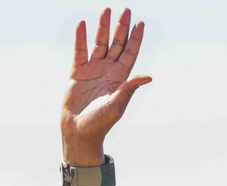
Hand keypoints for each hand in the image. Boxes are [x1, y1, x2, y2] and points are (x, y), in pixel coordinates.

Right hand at [61, 7, 150, 165]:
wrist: (79, 132)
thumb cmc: (100, 123)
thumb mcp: (117, 105)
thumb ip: (129, 88)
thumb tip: (148, 76)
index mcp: (120, 79)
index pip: (130, 54)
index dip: (135, 39)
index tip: (140, 24)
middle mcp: (108, 72)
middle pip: (117, 44)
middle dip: (121, 27)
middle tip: (126, 10)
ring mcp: (93, 71)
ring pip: (99, 44)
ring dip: (103, 28)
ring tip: (106, 10)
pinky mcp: (77, 73)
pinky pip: (80, 52)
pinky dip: (81, 38)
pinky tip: (83, 24)